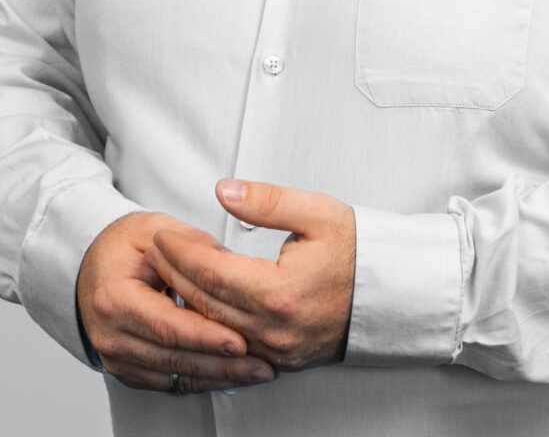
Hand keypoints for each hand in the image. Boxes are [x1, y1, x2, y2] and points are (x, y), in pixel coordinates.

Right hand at [78, 211, 277, 393]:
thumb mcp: (155, 231)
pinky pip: (170, 383)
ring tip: (257, 371)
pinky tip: (232, 375)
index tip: (241, 341)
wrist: (91, 265)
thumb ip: (193, 246)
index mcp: (114, 298)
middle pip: (173, 357)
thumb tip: (232, 264)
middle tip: (262, 364)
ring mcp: (117, 357)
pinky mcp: (128, 370)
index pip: (166, 325)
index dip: (205, 336)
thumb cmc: (123, 247)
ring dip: (219, 376)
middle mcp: (111, 334)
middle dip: (222, 364)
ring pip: (175, 376)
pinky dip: (203, 380)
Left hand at [149, 179, 356, 372]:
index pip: (212, 272)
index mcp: (280, 292)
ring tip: (168, 274)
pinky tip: (197, 305)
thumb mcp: (317, 213)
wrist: (393, 293)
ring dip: (187, 301)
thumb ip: (267, 201)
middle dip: (174, 275)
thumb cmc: (359, 251)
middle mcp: (275, 329)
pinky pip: (233, 345)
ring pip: (214, 329)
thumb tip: (224, 190)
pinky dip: (210, 325)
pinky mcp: (282, 358)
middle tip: (155, 252)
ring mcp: (278, 349)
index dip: (181, 253)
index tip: (162, 236)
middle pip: (206, 303)